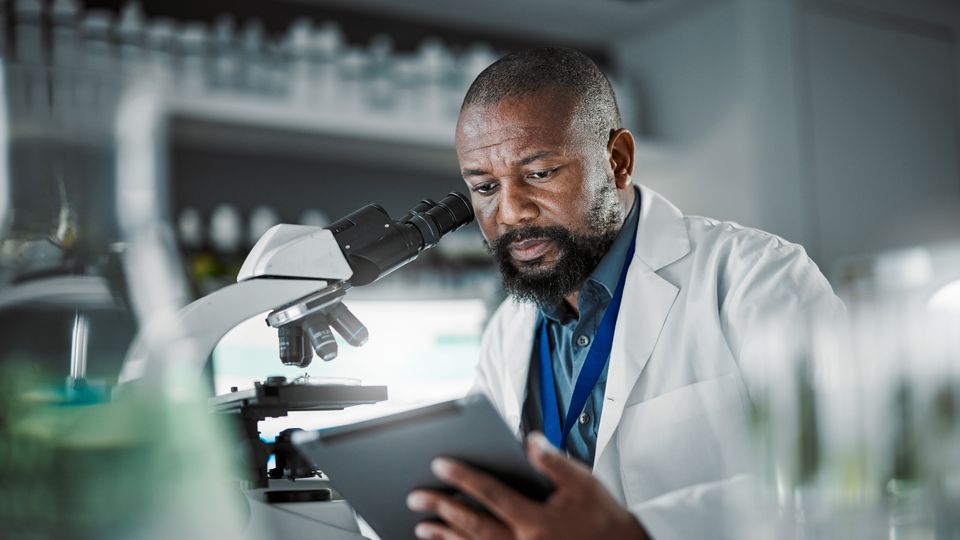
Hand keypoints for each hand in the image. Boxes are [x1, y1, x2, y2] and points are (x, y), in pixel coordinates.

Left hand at [406, 432, 647, 539]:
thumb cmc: (601, 517)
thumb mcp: (583, 483)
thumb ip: (554, 462)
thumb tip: (529, 440)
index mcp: (537, 521)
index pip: (492, 494)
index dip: (464, 477)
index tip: (439, 462)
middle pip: (473, 524)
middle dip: (442, 508)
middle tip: (415, 496)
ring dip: (446, 535)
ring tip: (422, 524)